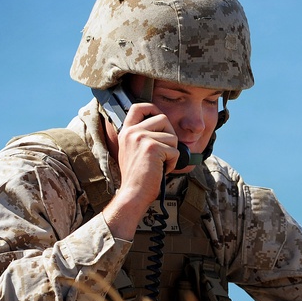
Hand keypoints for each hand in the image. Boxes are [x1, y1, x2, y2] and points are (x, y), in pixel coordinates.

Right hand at [102, 103, 179, 238]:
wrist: (133, 193)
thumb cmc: (138, 177)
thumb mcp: (134, 152)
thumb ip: (144, 137)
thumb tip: (166, 128)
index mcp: (127, 132)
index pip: (138, 106)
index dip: (153, 108)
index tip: (160, 117)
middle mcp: (132, 132)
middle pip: (163, 118)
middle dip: (170, 135)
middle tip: (165, 152)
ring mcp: (141, 138)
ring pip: (172, 136)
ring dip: (172, 152)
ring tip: (161, 164)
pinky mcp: (152, 147)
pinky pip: (174, 150)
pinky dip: (173, 163)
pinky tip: (162, 170)